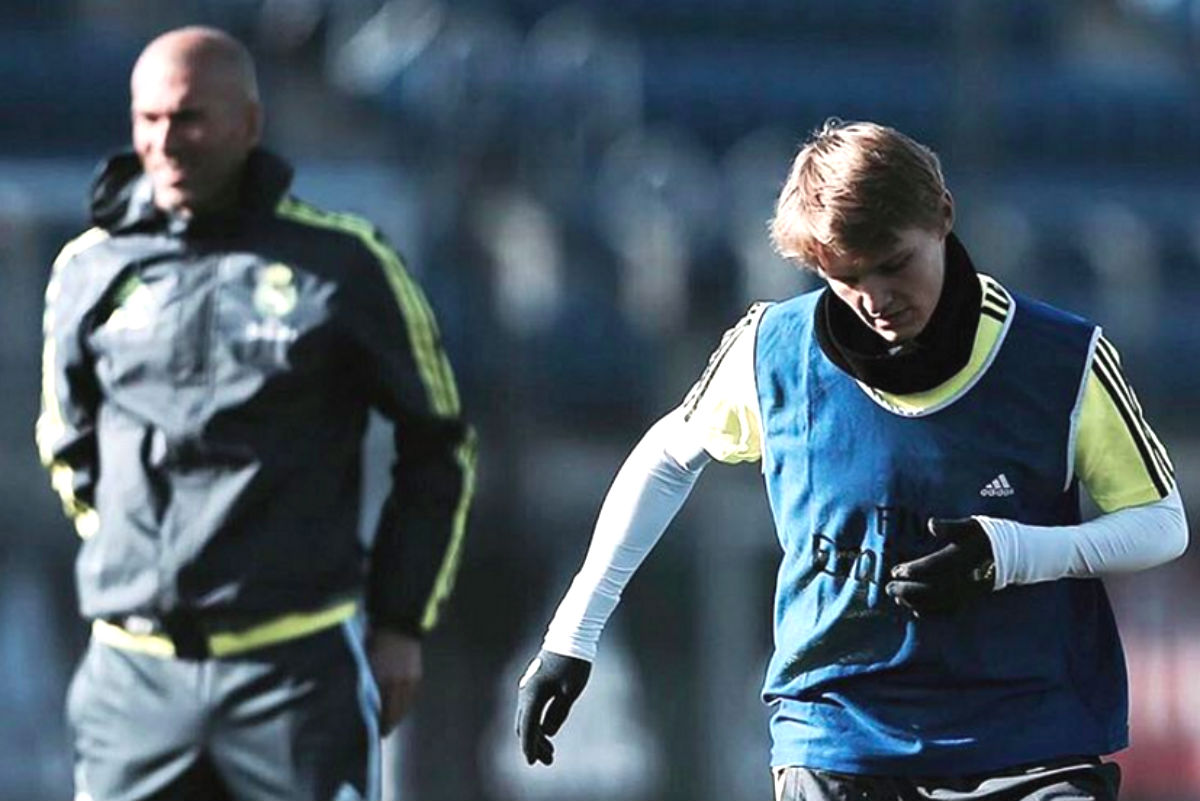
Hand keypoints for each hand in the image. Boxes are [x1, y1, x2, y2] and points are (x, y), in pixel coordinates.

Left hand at [367, 628, 422, 734]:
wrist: (398, 625)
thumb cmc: (375, 642)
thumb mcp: (366, 662)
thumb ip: (366, 682)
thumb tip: (364, 701)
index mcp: (383, 680)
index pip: (382, 710)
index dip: (379, 724)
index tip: (374, 734)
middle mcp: (399, 683)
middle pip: (395, 712)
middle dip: (389, 724)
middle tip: (382, 734)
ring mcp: (410, 680)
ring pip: (405, 706)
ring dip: (398, 716)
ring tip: (391, 723)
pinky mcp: (417, 676)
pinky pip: (411, 697)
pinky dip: (406, 705)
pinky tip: (400, 708)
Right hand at [515, 650, 591, 765]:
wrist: (569, 637)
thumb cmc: (573, 663)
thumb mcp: (570, 692)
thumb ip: (558, 713)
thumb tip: (548, 732)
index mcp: (533, 695)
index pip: (528, 728)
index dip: (530, 747)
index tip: (532, 763)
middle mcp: (526, 693)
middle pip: (525, 726)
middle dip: (534, 745)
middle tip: (548, 761)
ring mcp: (527, 688)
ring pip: (526, 718)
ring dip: (536, 736)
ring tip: (550, 752)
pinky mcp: (533, 685)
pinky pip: (530, 710)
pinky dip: (536, 724)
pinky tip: (547, 732)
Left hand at [886, 518, 995, 615]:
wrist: (1009, 556)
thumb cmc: (982, 536)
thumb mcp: (969, 526)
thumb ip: (949, 527)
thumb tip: (931, 524)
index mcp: (963, 557)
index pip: (935, 566)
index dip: (914, 570)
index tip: (895, 570)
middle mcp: (966, 578)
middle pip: (933, 588)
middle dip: (908, 590)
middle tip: (889, 588)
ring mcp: (968, 592)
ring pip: (938, 602)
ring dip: (915, 603)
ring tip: (896, 599)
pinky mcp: (970, 600)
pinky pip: (949, 611)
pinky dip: (931, 613)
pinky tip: (915, 611)